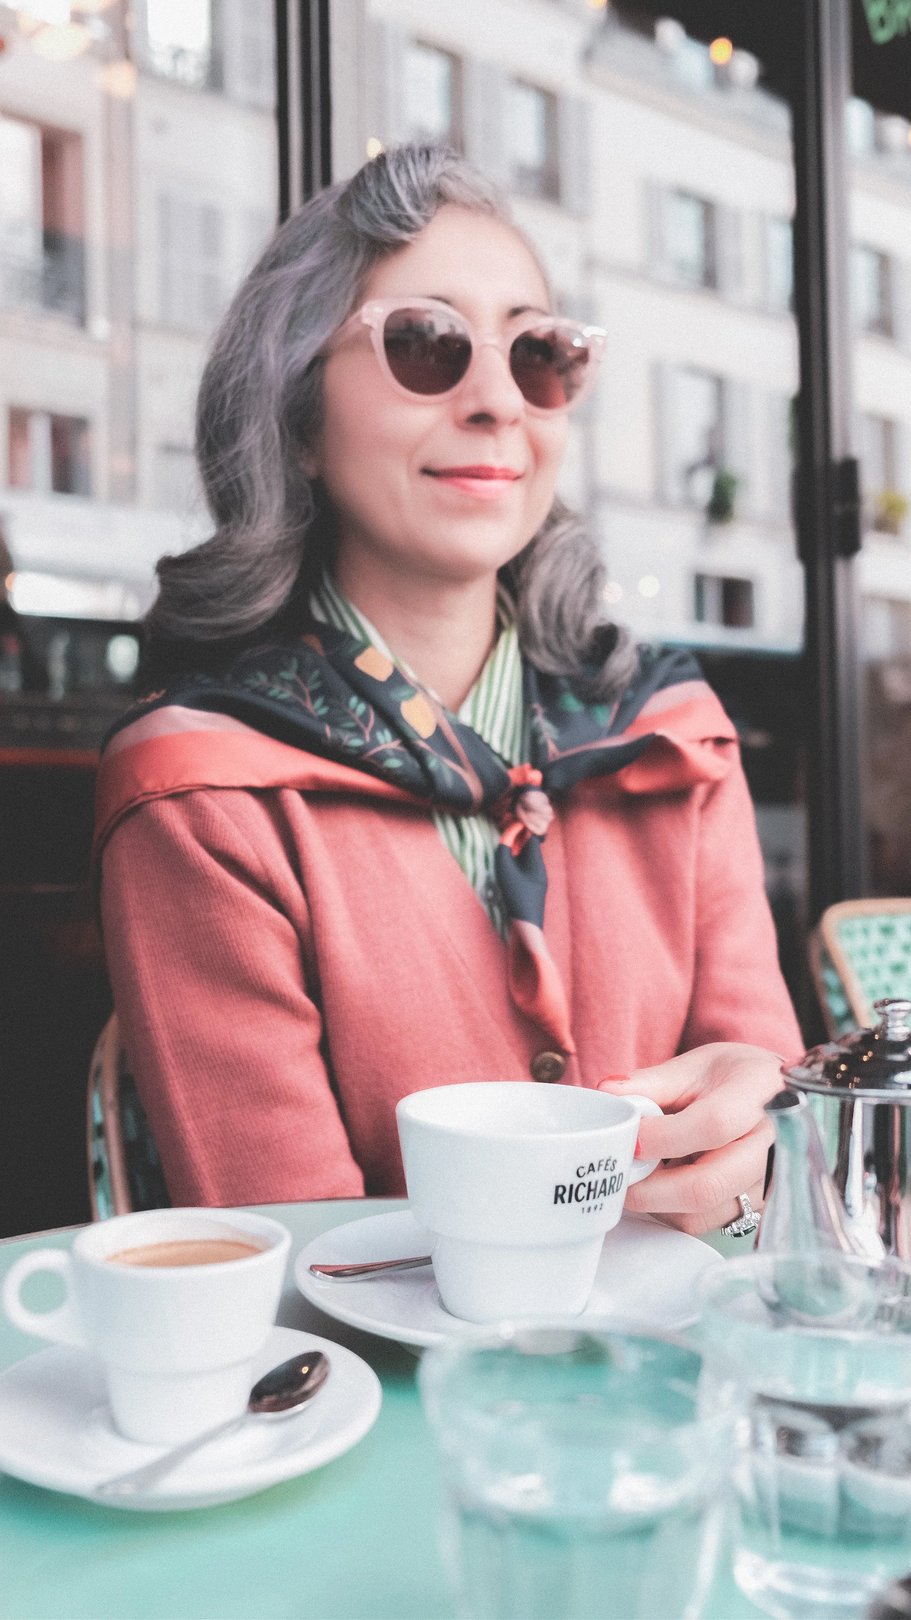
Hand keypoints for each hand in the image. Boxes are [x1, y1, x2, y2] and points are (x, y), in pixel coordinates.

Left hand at [599, 1043, 783, 1235]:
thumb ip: (652, 1082)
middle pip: (708, 1183)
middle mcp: (769, 1144)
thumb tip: (607, 1092)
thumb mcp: (696, 1065)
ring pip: (702, 1212)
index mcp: (756, 1095)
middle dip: (650, 1186)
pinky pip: (703, 1222)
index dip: (664, 1136)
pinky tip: (660, 1185)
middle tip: (619, 1172)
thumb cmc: (733, 1078)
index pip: (714, 1124)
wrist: (772, 1096)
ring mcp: (763, 1181)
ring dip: (656, 1202)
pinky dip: (671, 1210)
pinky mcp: (751, 1206)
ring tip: (638, 1176)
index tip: (631, 1138)